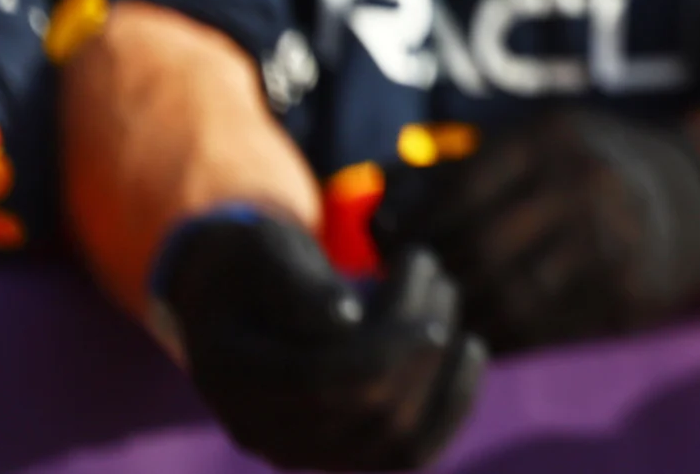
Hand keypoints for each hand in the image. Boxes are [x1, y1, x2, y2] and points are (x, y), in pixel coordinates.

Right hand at [154, 208, 485, 469]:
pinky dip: (452, 404)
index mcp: (232, 377)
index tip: (421, 267)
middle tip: (428, 265)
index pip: (318, 379)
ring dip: (442, 362)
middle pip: (366, 407)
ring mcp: (305, 450)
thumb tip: (345, 320)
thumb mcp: (262, 247)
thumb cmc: (254, 257)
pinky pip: (409, 453)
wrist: (237, 295)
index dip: (384, 335)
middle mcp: (263, 430)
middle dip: (418, 330)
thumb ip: (296, 284)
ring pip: (396, 438)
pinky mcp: (345, 451)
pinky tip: (468, 347)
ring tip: (443, 290)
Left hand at [375, 110, 699, 349]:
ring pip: (510, 297)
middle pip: (479, 250)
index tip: (398, 256)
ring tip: (446, 320)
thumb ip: (462, 172)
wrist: (695, 198)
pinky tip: (490, 334)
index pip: (457, 195)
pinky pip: (548, 328)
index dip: (416, 235)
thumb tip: (376, 224)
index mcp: (553, 138)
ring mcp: (614, 238)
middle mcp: (587, 182)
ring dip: (466, 318)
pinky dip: (507, 339)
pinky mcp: (630, 290)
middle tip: (414, 298)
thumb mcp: (538, 146)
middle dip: (437, 283)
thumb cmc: (588, 170)